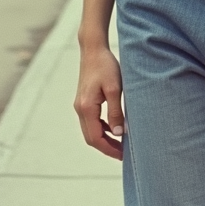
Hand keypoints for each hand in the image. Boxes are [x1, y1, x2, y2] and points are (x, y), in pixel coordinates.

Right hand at [74, 46, 124, 160]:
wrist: (93, 49)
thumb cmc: (106, 66)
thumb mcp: (115, 89)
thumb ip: (116, 112)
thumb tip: (120, 133)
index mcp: (86, 108)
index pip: (96, 138)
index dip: (109, 149)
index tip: (123, 156)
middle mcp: (80, 109)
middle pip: (91, 138)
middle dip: (107, 147)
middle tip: (124, 154)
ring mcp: (80, 105)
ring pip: (91, 130)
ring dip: (105, 139)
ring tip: (122, 143)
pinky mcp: (84, 101)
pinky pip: (92, 121)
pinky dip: (102, 128)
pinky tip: (115, 127)